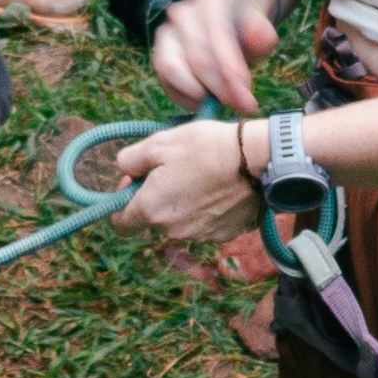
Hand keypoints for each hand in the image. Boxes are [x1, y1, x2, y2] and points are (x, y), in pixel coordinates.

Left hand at [100, 114, 260, 243]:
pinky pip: (206, 224)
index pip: (120, 224)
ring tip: (202, 175)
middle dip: (158, 197)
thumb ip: (130, 159)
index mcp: (151, 210)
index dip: (122, 203)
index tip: (137, 182)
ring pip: (180, 221)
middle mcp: (172, 230)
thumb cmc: (206, 147)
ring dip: (184, 203)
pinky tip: (219, 187)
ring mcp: (200, 235)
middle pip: (154, 219)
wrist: (258, 159)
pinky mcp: (224, 234)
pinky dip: (208, 209)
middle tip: (175, 170)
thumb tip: (124, 170)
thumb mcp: (159, 142)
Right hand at [148, 0, 278, 115]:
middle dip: (221, 88)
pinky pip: (165, 82)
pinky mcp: (159, 54)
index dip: (232, 72)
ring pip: (172, 69)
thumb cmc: (244, 31)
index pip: (218, 37)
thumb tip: (260, 36)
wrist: (226, 22)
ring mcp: (167, 34)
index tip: (249, 100)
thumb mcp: (260, 31)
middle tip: (244, 107)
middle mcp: (183, 15)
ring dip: (197, 94)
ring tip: (222, 103)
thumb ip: (262, 34)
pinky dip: (185, 98)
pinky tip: (206, 102)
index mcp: (211, 3)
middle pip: (197, 58)